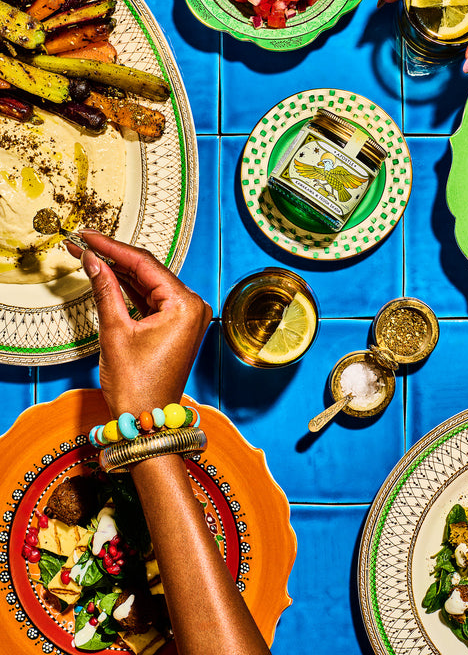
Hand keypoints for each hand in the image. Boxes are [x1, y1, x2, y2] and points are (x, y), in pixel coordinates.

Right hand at [72, 231, 211, 418]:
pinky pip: (151, 299)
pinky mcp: (176, 326)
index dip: (112, 247)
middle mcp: (192, 306)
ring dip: (119, 271)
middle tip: (84, 243)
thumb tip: (93, 260)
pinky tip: (107, 275)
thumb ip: (105, 290)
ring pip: (147, 284)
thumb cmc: (137, 385)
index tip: (89, 236)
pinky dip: (129, 289)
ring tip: (90, 255)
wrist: (145, 422)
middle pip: (147, 271)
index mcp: (185, 305)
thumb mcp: (115, 332)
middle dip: (114, 257)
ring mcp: (185, 316)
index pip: (145, 264)